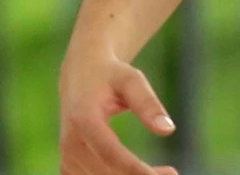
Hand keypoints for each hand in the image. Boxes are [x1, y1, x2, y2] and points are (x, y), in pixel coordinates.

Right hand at [59, 51, 178, 174]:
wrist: (80, 74)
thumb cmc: (110, 76)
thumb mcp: (131, 80)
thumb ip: (148, 103)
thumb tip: (168, 130)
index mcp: (83, 120)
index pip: (111, 154)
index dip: (136, 170)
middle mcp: (70, 143)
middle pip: (108, 174)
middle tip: (172, 174)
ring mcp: (67, 158)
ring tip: (165, 173)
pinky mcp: (68, 167)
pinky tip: (144, 174)